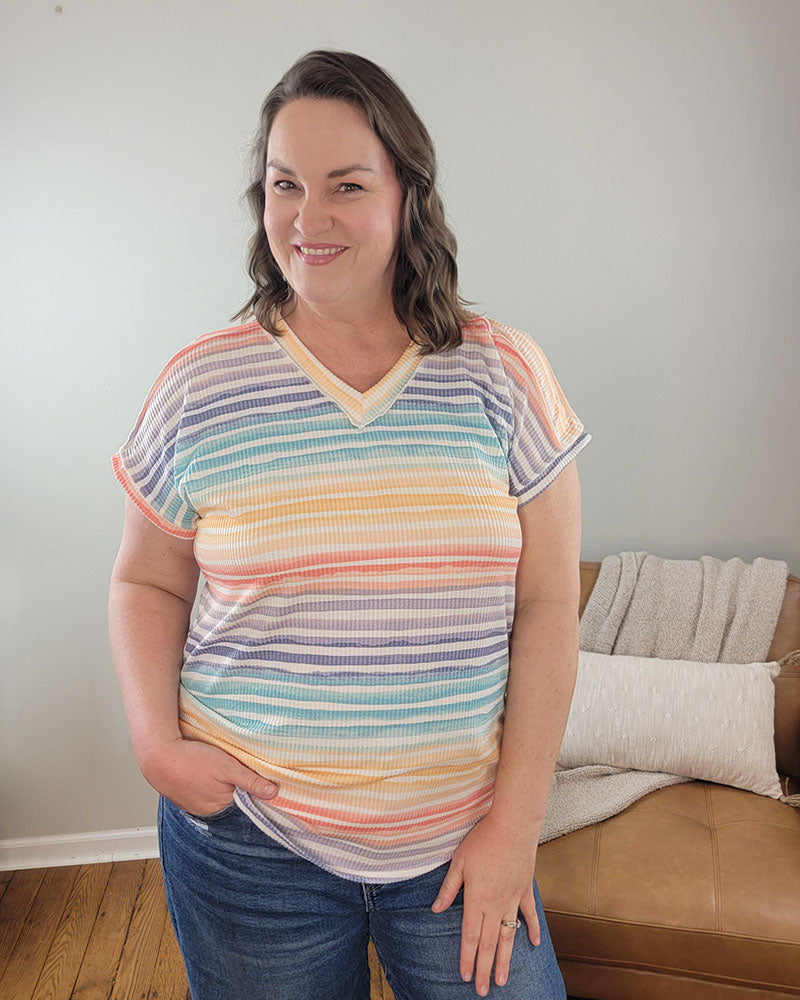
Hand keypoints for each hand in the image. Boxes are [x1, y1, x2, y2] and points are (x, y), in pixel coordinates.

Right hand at [136, 736, 278, 815]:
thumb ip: (250, 781)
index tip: (256, 778)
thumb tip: (273, 793)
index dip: (251, 790)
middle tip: (232, 767)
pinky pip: (201, 792)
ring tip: (214, 769)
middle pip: (230, 799)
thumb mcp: (227, 767)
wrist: (158, 756)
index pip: (245, 802)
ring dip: (219, 784)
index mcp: (220, 806)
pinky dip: (205, 783)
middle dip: (235, 786)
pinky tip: (203, 772)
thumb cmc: (192, 760)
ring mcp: (193, 804)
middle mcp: (207, 810)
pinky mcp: (183, 796)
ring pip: (215, 795)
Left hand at [431, 814, 539, 995]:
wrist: (513, 825)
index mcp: (476, 899)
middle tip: (482, 990)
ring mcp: (513, 899)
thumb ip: (449, 888)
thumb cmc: (483, 840)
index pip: (469, 936)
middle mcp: (495, 905)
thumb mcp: (459, 862)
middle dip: (483, 968)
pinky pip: (529, 915)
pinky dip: (532, 930)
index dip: (466, 958)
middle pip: (488, 943)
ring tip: (503, 981)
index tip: (464, 976)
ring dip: (505, 960)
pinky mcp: (525, 890)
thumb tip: (436, 909)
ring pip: (508, 937)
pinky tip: (533, 945)